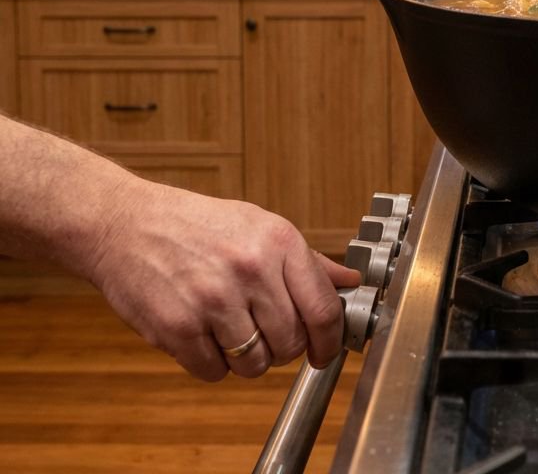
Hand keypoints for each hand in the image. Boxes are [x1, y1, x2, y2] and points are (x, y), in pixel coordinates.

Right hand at [84, 175, 360, 380]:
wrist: (128, 224)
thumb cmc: (198, 224)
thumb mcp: (261, 226)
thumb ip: (308, 261)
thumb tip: (350, 284)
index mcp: (279, 241)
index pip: (323, 309)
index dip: (329, 341)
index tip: (325, 352)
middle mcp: (251, 268)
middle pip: (290, 343)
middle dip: (283, 348)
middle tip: (266, 333)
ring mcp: (214, 299)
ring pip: (254, 364)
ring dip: (246, 359)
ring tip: (231, 330)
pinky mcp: (178, 327)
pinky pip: (213, 372)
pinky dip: (211, 364)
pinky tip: (203, 335)